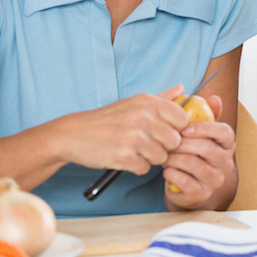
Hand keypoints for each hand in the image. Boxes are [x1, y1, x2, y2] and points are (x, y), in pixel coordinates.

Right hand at [58, 85, 188, 174]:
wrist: (73, 134)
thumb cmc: (108, 119)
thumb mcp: (134, 103)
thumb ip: (161, 98)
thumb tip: (182, 88)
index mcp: (148, 102)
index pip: (183, 119)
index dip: (176, 129)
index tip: (165, 131)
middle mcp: (143, 117)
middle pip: (175, 141)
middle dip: (164, 146)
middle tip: (147, 143)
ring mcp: (134, 137)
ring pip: (162, 157)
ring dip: (150, 158)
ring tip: (135, 150)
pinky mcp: (124, 156)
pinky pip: (145, 168)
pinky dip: (137, 167)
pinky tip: (125, 158)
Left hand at [162, 95, 237, 208]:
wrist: (187, 187)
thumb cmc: (193, 155)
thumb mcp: (200, 135)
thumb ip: (206, 115)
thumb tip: (214, 98)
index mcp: (228, 145)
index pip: (225, 132)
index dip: (205, 128)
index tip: (185, 128)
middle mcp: (226, 163)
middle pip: (207, 148)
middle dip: (182, 144)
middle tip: (167, 142)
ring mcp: (215, 180)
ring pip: (194, 165)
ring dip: (174, 158)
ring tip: (164, 155)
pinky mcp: (202, 194)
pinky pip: (185, 182)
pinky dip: (172, 174)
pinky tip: (166, 170)